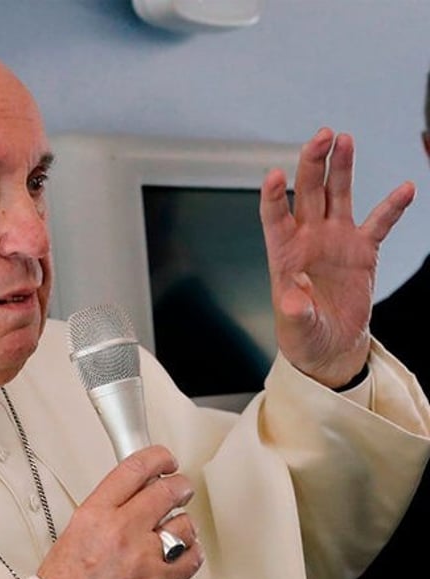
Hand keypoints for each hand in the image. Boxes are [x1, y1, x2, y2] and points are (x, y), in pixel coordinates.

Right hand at [37, 446, 202, 578]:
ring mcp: (143, 556)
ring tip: (175, 528)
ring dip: (183, 524)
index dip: (157, 457)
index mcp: (96, 513)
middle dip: (179, 485)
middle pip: (166, 491)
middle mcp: (121, 530)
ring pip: (184, 524)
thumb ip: (107, 507)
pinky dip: (191, 552)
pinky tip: (183, 551)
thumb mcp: (77, 529)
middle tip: (181, 487)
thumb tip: (133, 493)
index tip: (164, 459)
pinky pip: (192, 557)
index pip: (134, 469)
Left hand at [259, 128, 415, 386]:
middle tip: (322, 135)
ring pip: (337, 195)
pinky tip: (405, 188)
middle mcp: (308, 238)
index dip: (273, 195)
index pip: (274, 216)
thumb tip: (294, 295)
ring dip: (341, 168)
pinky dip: (391, 207)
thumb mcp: (297, 327)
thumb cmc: (303, 334)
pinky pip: (379, 223)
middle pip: (308, 192)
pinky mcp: (362, 250)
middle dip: (313, 163)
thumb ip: (295, 310)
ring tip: (345, 139)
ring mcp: (335, 240)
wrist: (330, 344)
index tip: (273, 174)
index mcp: (284, 252)